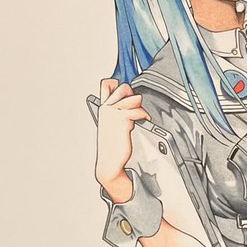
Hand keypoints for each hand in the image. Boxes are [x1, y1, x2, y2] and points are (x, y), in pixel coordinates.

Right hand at [95, 79, 150, 202]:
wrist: (109, 162)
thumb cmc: (111, 145)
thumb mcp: (109, 124)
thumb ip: (116, 112)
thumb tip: (130, 101)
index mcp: (103, 107)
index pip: (106, 84)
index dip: (118, 84)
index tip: (125, 92)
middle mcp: (107, 108)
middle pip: (124, 87)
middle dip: (132, 94)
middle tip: (134, 107)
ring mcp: (115, 114)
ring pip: (134, 97)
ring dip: (140, 106)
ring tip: (139, 116)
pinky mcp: (123, 121)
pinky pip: (139, 111)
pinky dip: (144, 116)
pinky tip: (143, 121)